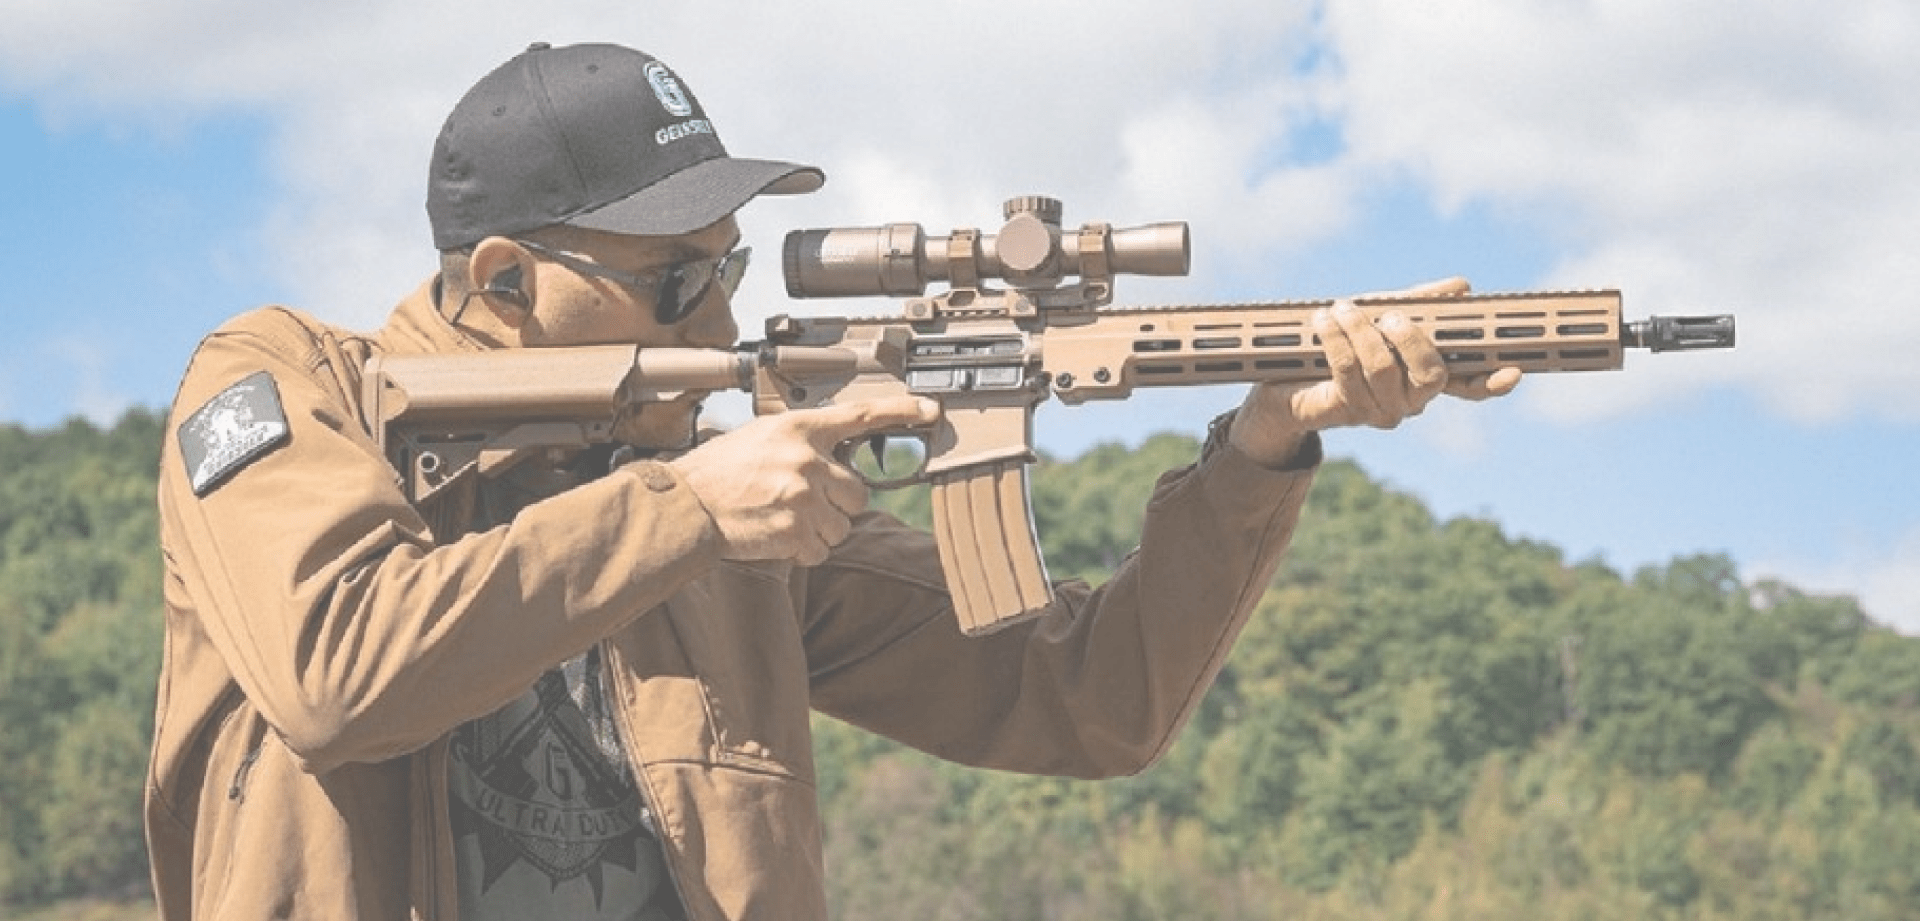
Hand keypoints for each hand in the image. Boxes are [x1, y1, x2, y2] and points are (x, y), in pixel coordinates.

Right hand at [671, 396, 940, 564]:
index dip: (899, 411)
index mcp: (798, 429)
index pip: (859, 415)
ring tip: (783, 519)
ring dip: (820, 530)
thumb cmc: (719, 471)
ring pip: (842, 526)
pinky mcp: (795, 531)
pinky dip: (804, 551)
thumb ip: (803, 444)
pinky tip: (777, 536)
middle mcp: (806, 460)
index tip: (929, 410)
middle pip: (858, 492)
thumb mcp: (762, 438)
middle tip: (803, 503)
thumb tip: (836, 462)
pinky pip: (821, 551)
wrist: (685, 504)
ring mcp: (802, 497)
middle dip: (837, 504)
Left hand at [1230, 277, 1522, 464]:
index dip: (1491, 383)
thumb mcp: (1379, 315)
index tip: (1513, 371)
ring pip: (1383, 371)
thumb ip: (1417, 303)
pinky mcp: (1347, 413)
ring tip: (1341, 308)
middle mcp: (1411, 401)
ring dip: (1360, 332)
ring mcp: (1381, 411)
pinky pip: (1346, 374)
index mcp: (1425, 377)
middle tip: (1389, 315)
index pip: (1469, 386)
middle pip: (1430, 377)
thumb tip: (1461, 286)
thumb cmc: (1339, 344)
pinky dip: (1335, 340)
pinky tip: (1322, 321)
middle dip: (1411, 339)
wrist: (1282, 381)